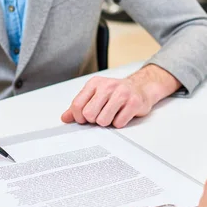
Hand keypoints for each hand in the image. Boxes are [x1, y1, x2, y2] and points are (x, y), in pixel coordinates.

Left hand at [61, 64, 180, 127]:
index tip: (85, 119)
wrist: (141, 88)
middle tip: (101, 116)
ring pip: (103, 120)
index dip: (79, 118)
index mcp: (95, 83)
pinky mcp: (133, 103)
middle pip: (89, 114)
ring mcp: (122, 93)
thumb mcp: (95, 96)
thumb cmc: (116, 94)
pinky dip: (119, 123)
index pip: (77, 105)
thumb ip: (79, 106)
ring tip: (113, 115)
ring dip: (107, 122)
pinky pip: (118, 123)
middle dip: (94, 120)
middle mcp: (107, 86)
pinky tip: (122, 114)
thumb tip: (65, 118)